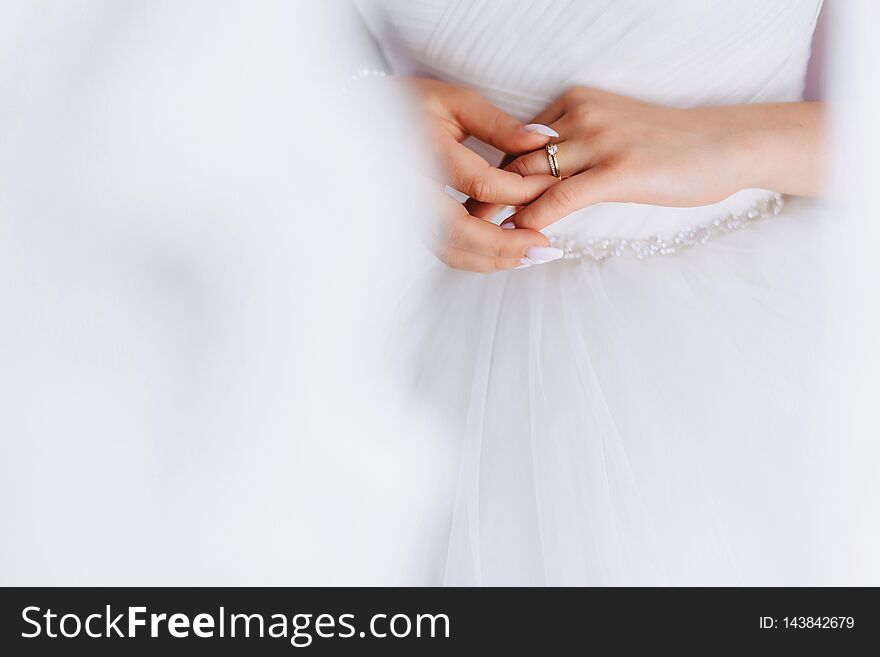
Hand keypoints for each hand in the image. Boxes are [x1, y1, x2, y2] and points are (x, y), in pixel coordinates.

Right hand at [404, 77, 563, 270]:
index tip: (553, 189)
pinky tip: (507, 256)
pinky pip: (442, 249)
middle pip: (457, 228)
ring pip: (447, 248)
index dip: (520, 191)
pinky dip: (476, 258)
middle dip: (504, 244)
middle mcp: (409, 184)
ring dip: (491, 259)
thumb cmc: (416, 105)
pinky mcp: (409, 223)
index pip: (479, 182)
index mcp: (423, 147)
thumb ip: (500, 125)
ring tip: (531, 256)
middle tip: (543, 248)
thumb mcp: (457, 102)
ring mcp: (404, 208)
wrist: (365, 119)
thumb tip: (544, 140)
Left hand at [486, 87, 822, 230]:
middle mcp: (579, 115)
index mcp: (573, 104)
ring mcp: (599, 140)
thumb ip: (572, 150)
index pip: (512, 143)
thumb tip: (535, 182)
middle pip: (512, 159)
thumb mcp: (611, 134)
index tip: (466, 202)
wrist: (726, 143)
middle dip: (482, 195)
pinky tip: (518, 238)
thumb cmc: (668, 146)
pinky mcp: (618, 169)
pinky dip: (532, 219)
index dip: (488, 177)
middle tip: (454, 223)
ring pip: (529, 178)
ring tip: (474, 236)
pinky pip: (560, 198)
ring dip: (498, 211)